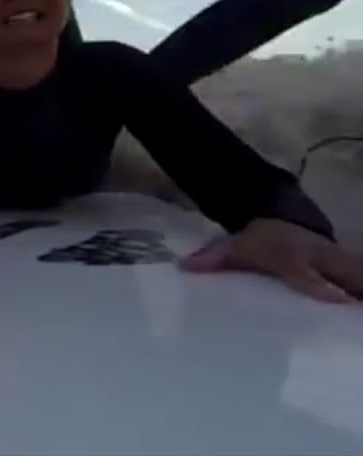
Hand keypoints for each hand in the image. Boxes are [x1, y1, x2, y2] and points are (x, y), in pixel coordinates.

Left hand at [180, 218, 361, 303]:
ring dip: (362, 291)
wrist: (280, 215)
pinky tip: (362, 312)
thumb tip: (183, 266)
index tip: (338, 300)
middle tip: (360, 311)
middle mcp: (320, 258)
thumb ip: (212, 258)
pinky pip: (361, 278)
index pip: (309, 275)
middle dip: (357, 290)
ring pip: (359, 275)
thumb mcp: (235, 246)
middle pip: (348, 275)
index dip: (323, 288)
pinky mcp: (348, 263)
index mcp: (293, 257)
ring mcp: (337, 260)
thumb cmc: (259, 239)